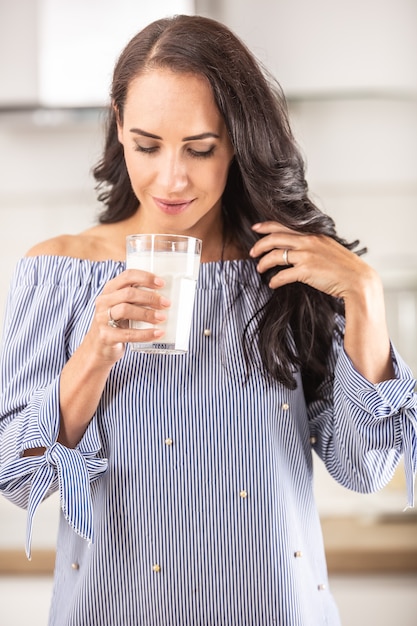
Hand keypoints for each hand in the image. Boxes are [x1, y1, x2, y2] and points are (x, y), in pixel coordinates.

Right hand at [90, 269, 169, 362]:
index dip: (145, 278)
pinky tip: (158, 333)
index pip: (127, 276)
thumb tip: (165, 297)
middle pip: (128, 293)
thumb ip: (137, 300)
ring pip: (126, 310)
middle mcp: (104, 301)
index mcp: (110, 290)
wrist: (98, 348)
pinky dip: (145, 334)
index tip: (162, 283)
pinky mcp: (105, 336)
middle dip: (150, 297)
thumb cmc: (116, 324)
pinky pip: (128, 334)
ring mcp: (102, 318)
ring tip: (162, 318)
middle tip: (166, 303)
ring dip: (147, 314)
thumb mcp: (122, 307)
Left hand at [249, 221, 375, 301]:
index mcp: (313, 234)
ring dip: (263, 263)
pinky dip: (274, 280)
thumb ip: (314, 244)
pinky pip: (282, 275)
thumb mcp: (329, 248)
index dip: (266, 226)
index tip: (256, 228)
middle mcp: (308, 241)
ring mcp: (307, 256)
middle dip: (259, 246)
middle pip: (274, 238)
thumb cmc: (345, 267)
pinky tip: (272, 283)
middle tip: (252, 253)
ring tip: (259, 269)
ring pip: (275, 255)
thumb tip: (299, 246)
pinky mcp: (306, 271)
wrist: (358, 280)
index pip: (284, 225)